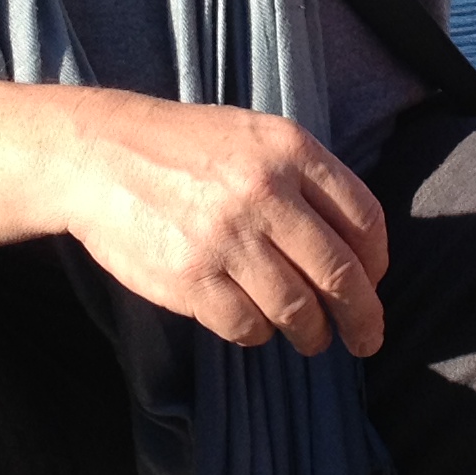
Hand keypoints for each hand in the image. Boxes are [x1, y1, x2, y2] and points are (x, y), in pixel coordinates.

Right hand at [52, 89, 390, 354]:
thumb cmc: (183, 149)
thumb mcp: (254, 136)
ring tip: (310, 338)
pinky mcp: (190, 278)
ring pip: (297, 309)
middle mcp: (265, 193)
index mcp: (290, 150)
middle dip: (362, 317)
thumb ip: (305, 179)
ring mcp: (226, 238)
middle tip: (366, 338)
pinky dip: (258, 334)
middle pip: (340, 273)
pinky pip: (246, 326)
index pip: (364, 219)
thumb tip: (354, 249)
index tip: (372, 283)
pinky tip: (256, 325)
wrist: (98, 156)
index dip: (376, 263)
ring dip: (311, 333)